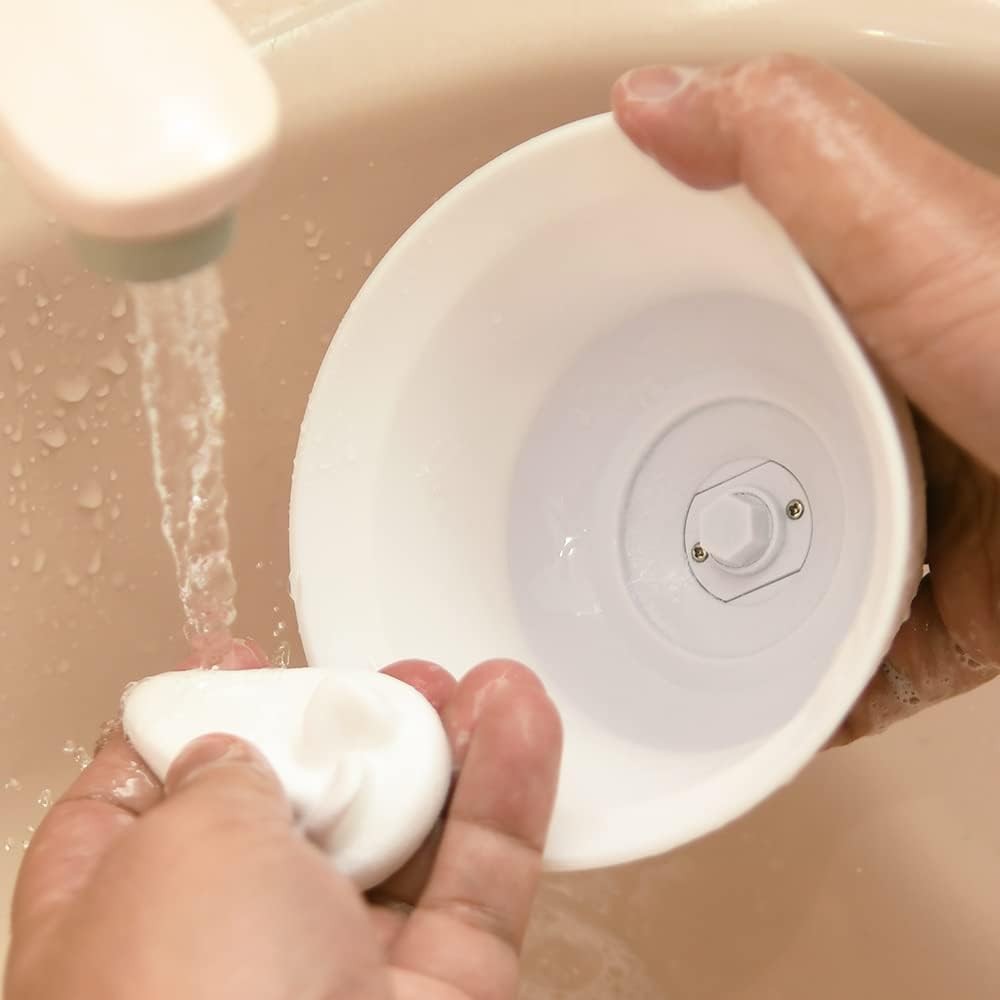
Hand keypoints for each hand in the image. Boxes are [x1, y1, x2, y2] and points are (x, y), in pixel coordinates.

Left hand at [4, 642, 561, 999]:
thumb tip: (235, 761)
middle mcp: (227, 954)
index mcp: (120, 918)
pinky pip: (478, 882)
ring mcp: (340, 981)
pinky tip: (521, 718)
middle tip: (384, 676)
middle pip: (296, 812)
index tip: (235, 656)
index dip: (190, 721)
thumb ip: (217, 779)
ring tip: (475, 682)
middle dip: (345, 729)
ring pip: (402, 841)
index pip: (144, 800)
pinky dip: (506, 797)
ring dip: (445, 749)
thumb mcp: (180, 846)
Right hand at [612, 56, 999, 740]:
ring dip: (728, 578)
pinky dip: (806, 680)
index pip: (738, 300)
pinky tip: (746, 694)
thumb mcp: (910, 226)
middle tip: (593, 487)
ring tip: (644, 601)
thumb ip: (786, 146)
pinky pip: (857, 654)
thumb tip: (651, 98)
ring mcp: (918, 516)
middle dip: (674, 462)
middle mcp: (895, 413)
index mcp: (877, 315)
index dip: (651, 310)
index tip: (578, 338)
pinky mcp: (946, 608)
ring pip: (797, 547)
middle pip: (753, 432)